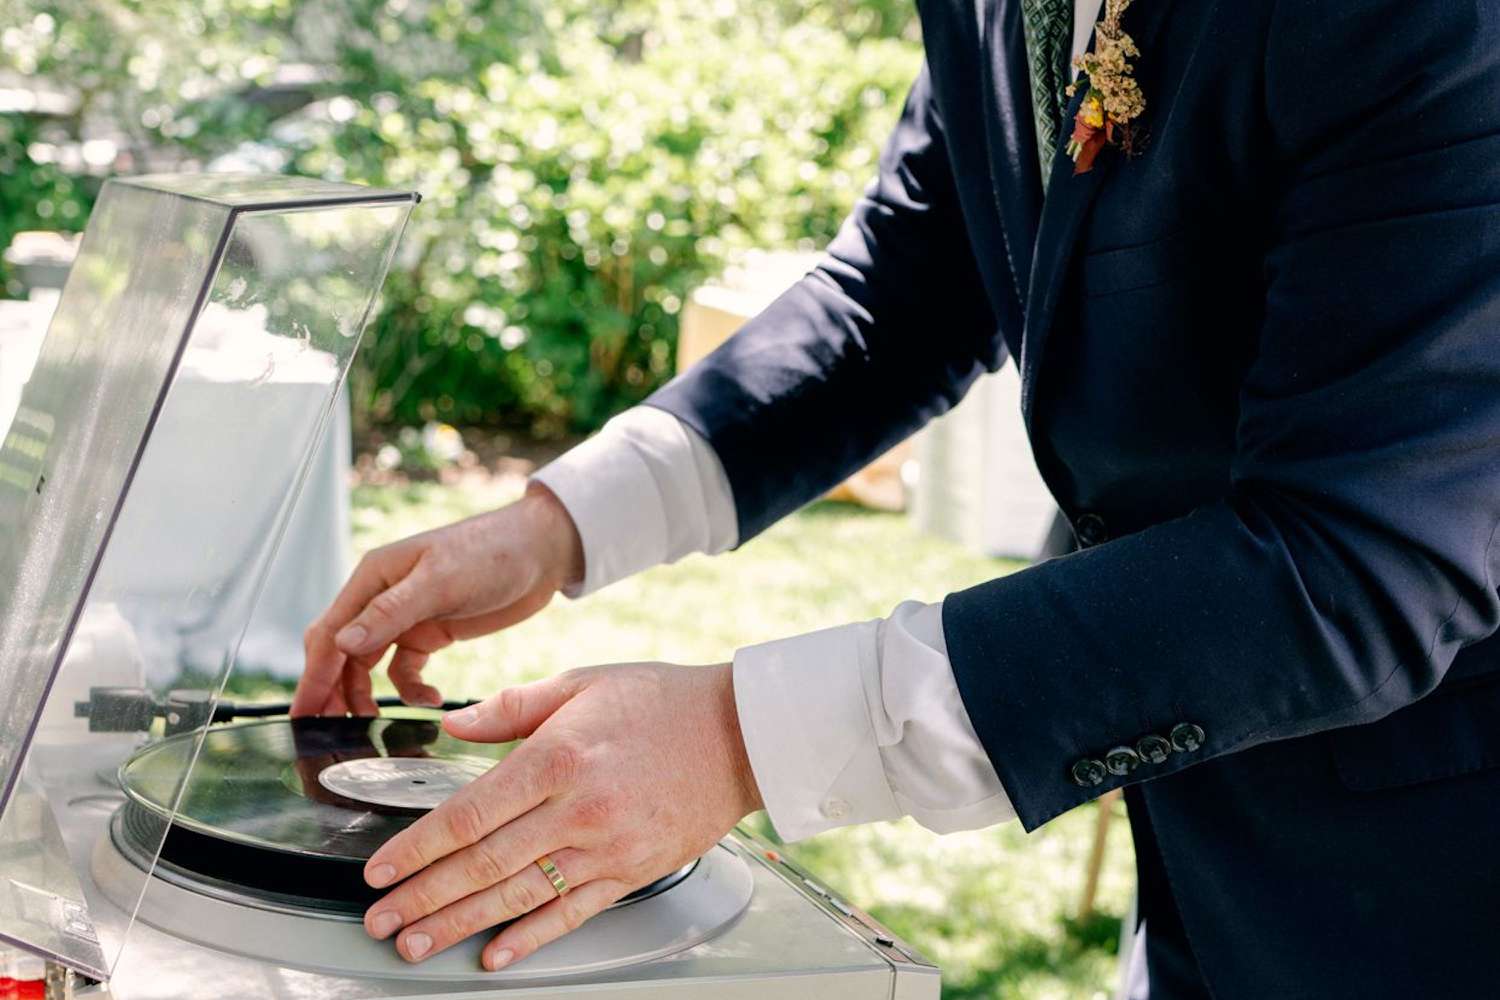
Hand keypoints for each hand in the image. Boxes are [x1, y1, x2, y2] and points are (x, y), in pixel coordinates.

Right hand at [292, 482, 583, 716]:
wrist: (543, 551)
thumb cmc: (492, 550)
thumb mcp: (441, 580)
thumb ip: (390, 612)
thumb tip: (340, 644)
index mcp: (374, 577)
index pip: (329, 633)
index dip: (313, 676)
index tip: (303, 714)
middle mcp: (382, 597)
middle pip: (341, 653)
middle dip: (332, 692)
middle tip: (328, 734)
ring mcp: (406, 617)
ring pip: (368, 665)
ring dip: (366, 695)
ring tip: (371, 725)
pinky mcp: (432, 632)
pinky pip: (406, 669)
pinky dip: (411, 689)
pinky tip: (431, 699)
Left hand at [359, 662, 762, 969]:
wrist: (742, 733)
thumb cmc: (663, 701)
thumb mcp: (582, 683)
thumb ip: (512, 707)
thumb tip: (455, 724)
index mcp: (558, 757)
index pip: (469, 813)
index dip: (417, 848)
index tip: (380, 870)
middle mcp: (579, 809)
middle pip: (483, 865)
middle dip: (422, 898)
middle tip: (380, 920)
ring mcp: (608, 848)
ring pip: (519, 897)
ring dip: (460, 925)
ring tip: (417, 944)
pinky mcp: (633, 872)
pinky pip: (572, 913)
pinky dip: (530, 939)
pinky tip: (494, 955)